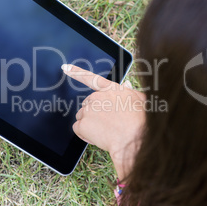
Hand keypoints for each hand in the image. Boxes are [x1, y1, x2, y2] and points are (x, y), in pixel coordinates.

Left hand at [61, 64, 145, 179]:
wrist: (133, 138)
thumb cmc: (141, 120)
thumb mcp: (141, 100)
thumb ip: (131, 91)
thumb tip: (126, 84)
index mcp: (110, 89)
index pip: (90, 78)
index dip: (76, 72)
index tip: (65, 68)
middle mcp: (96, 97)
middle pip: (88, 104)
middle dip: (94, 113)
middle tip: (108, 123)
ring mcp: (88, 110)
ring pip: (83, 117)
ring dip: (90, 124)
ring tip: (106, 132)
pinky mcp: (82, 124)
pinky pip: (78, 129)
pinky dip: (85, 134)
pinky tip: (98, 137)